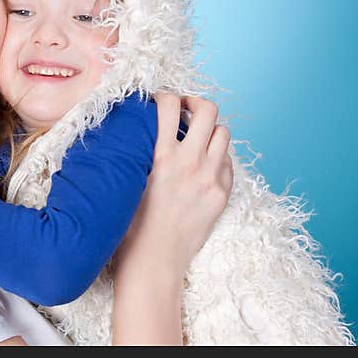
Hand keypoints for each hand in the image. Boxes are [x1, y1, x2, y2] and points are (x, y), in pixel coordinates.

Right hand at [115, 94, 233, 279]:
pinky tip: (203, 165)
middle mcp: (191, 164)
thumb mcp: (128, 180)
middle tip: (184, 109)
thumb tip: (143, 130)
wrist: (154, 262)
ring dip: (209, 130)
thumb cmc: (131, 225)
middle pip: (208, 111)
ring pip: (223, 134)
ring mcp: (211, 179)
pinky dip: (217, 157)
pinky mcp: (222, 196)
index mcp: (162, 157)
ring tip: (196, 138)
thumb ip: (140, 153)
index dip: (163, 96)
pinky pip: (228, 163)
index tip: (159, 99)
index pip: (168, 106)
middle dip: (195, 103)